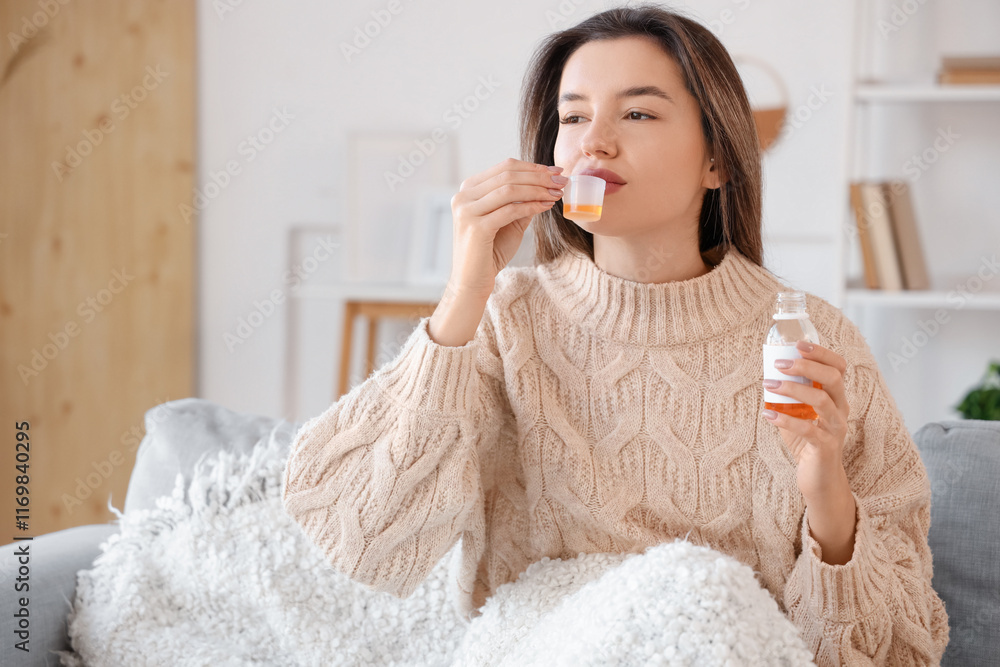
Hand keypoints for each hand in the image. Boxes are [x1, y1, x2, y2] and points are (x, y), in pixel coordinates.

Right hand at [447, 158, 566, 300]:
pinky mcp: (475, 227)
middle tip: (562, 180)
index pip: (504, 168)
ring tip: (557, 193)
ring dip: (538, 189)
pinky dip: (532, 206)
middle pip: (508, 175)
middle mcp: (463, 197)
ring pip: (509, 189)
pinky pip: (510, 210)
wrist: (472, 282)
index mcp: (469, 190)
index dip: (533, 167)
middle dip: (539, 176)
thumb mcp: (508, 222)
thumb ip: (521, 203)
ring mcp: (467, 211)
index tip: (555, 171)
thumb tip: (546, 185)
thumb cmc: (490, 252)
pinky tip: (546, 206)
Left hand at [762, 340, 850, 502]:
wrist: (818, 479)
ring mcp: (836, 429)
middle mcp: (841, 410)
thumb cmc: (806, 441)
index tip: (798, 344)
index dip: (822, 353)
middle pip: (833, 379)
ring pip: (821, 401)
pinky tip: (768, 414)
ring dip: (792, 389)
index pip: (839, 367)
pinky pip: (807, 429)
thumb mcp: (799, 413)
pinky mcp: (825, 447)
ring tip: (769, 385)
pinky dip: (785, 419)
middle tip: (778, 364)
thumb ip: (790, 395)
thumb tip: (768, 373)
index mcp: (837, 398)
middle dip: (806, 366)